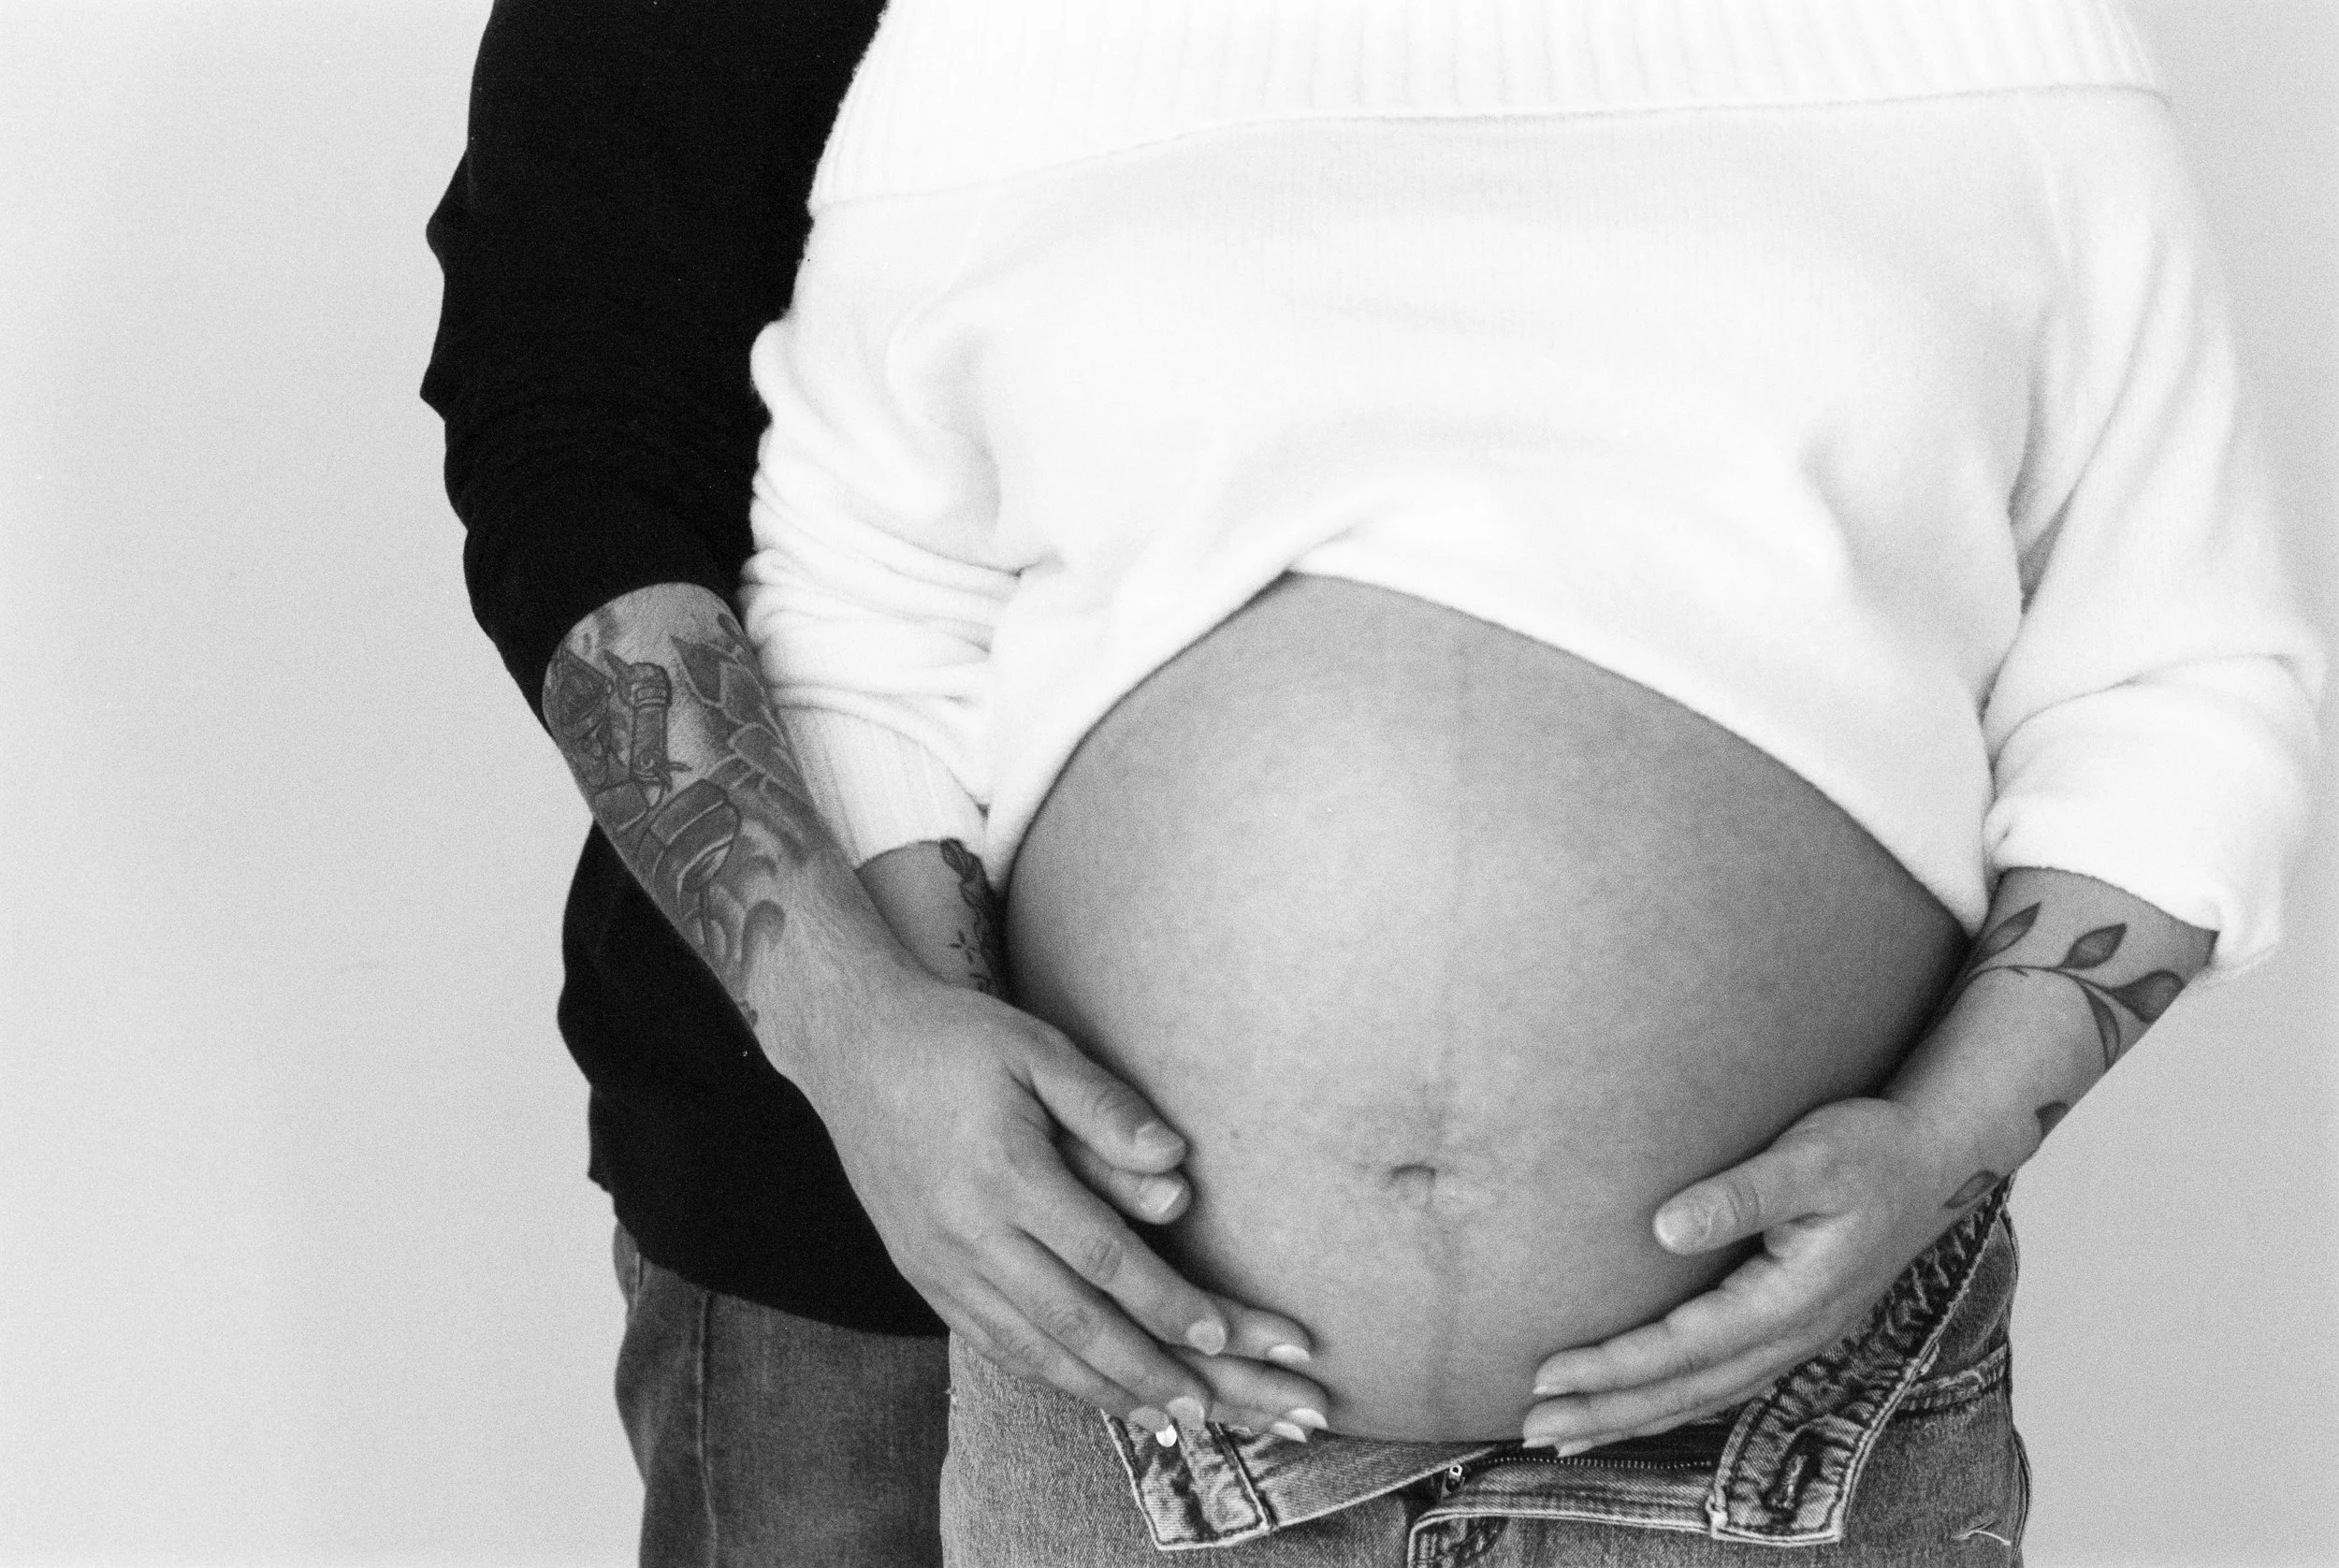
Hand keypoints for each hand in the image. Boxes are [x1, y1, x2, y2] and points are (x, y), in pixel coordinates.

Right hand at [796, 957, 1329, 1442]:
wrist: (853, 1048)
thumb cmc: (959, 1039)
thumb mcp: (1038, 1048)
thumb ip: (1106, 1108)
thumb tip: (1177, 1164)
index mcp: (1003, 1172)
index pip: (1102, 1256)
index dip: (1164, 1302)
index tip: (1219, 1336)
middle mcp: (966, 1232)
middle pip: (1071, 1321)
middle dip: (1145, 1370)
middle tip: (1207, 1407)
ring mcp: (937, 1263)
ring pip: (1028, 1348)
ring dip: (1101, 1390)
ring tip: (1163, 1418)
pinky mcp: (921, 1276)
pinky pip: (990, 1342)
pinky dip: (1046, 1375)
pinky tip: (1088, 1390)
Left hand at [1521, 1097, 1965, 1453]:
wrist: (1934, 1162)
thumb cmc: (1869, 1149)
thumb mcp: (1809, 1158)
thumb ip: (1740, 1195)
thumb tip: (1664, 1229)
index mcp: (1788, 1300)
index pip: (1679, 1348)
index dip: (1610, 1367)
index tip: (1546, 1375)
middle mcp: (1790, 1335)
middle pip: (1682, 1391)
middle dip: (1604, 1413)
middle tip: (1531, 1430)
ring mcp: (1793, 1339)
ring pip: (1699, 1397)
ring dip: (1630, 1419)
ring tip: (1562, 1440)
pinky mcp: (1788, 1328)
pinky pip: (1718, 1383)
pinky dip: (1669, 1403)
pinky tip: (1635, 1410)